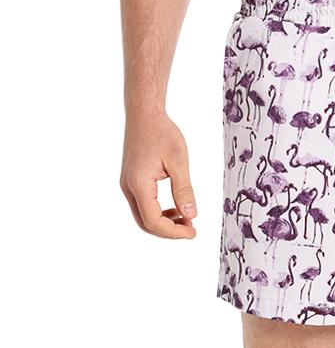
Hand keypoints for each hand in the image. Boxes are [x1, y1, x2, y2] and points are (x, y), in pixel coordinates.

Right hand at [120, 110, 196, 238]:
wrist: (144, 114)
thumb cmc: (162, 132)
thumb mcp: (178, 162)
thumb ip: (184, 191)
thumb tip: (191, 215)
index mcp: (139, 184)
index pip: (154, 220)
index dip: (174, 232)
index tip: (193, 232)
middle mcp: (129, 188)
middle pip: (146, 224)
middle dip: (169, 231)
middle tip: (191, 230)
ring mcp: (128, 185)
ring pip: (143, 217)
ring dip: (164, 223)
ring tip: (187, 220)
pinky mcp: (132, 181)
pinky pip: (143, 206)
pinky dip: (159, 213)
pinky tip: (176, 210)